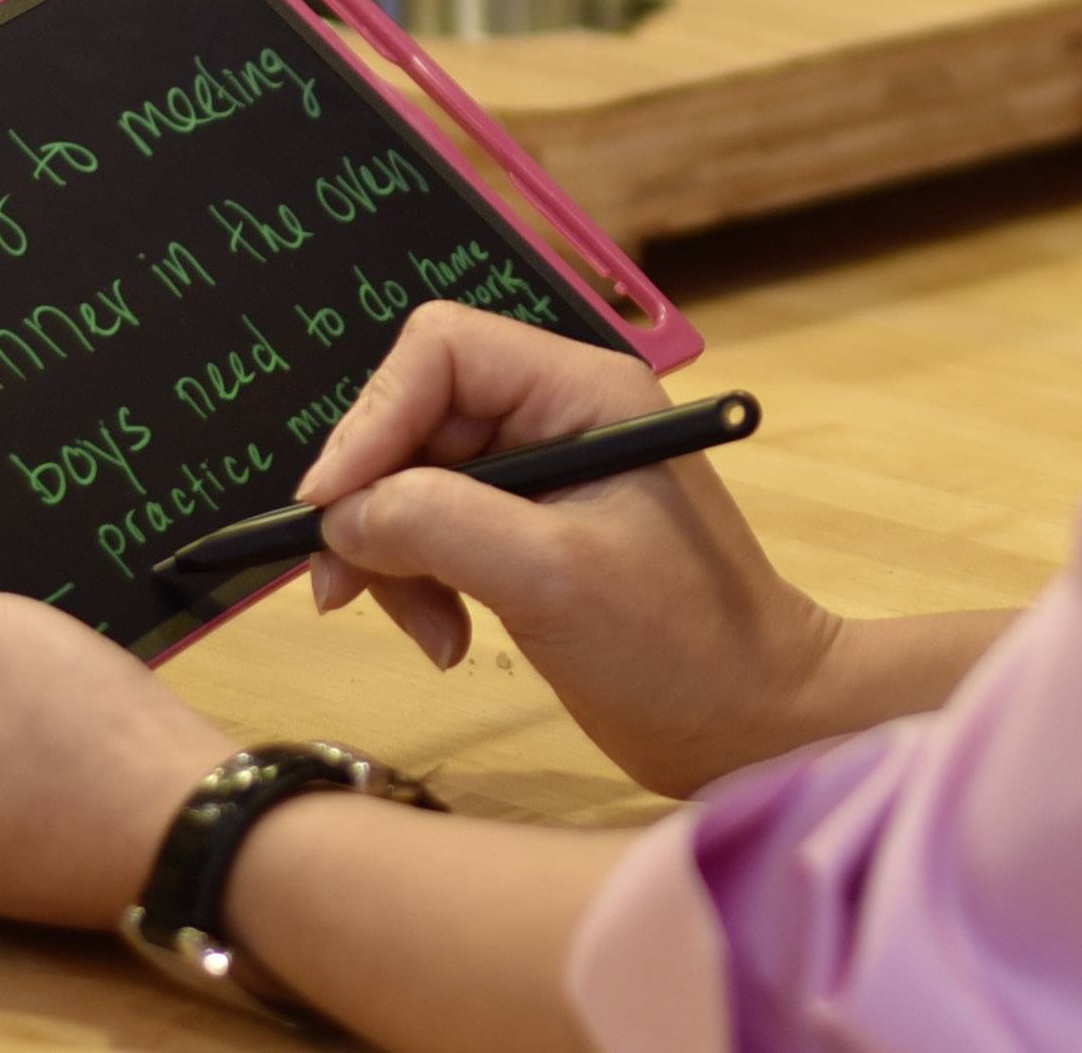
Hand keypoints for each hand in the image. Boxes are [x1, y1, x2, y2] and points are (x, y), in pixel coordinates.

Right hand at [295, 302, 839, 796]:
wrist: (754, 728)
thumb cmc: (681, 650)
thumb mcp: (551, 577)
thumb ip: (435, 525)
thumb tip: (337, 517)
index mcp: (579, 391)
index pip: (437, 353)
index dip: (370, 420)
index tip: (328, 507)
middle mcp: (553, 414)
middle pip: (411, 420)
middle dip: (372, 505)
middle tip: (340, 590)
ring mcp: (537, 475)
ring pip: (408, 484)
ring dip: (393, 561)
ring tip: (428, 635)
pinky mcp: (522, 532)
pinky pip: (431, 534)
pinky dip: (418, 588)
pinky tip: (448, 641)